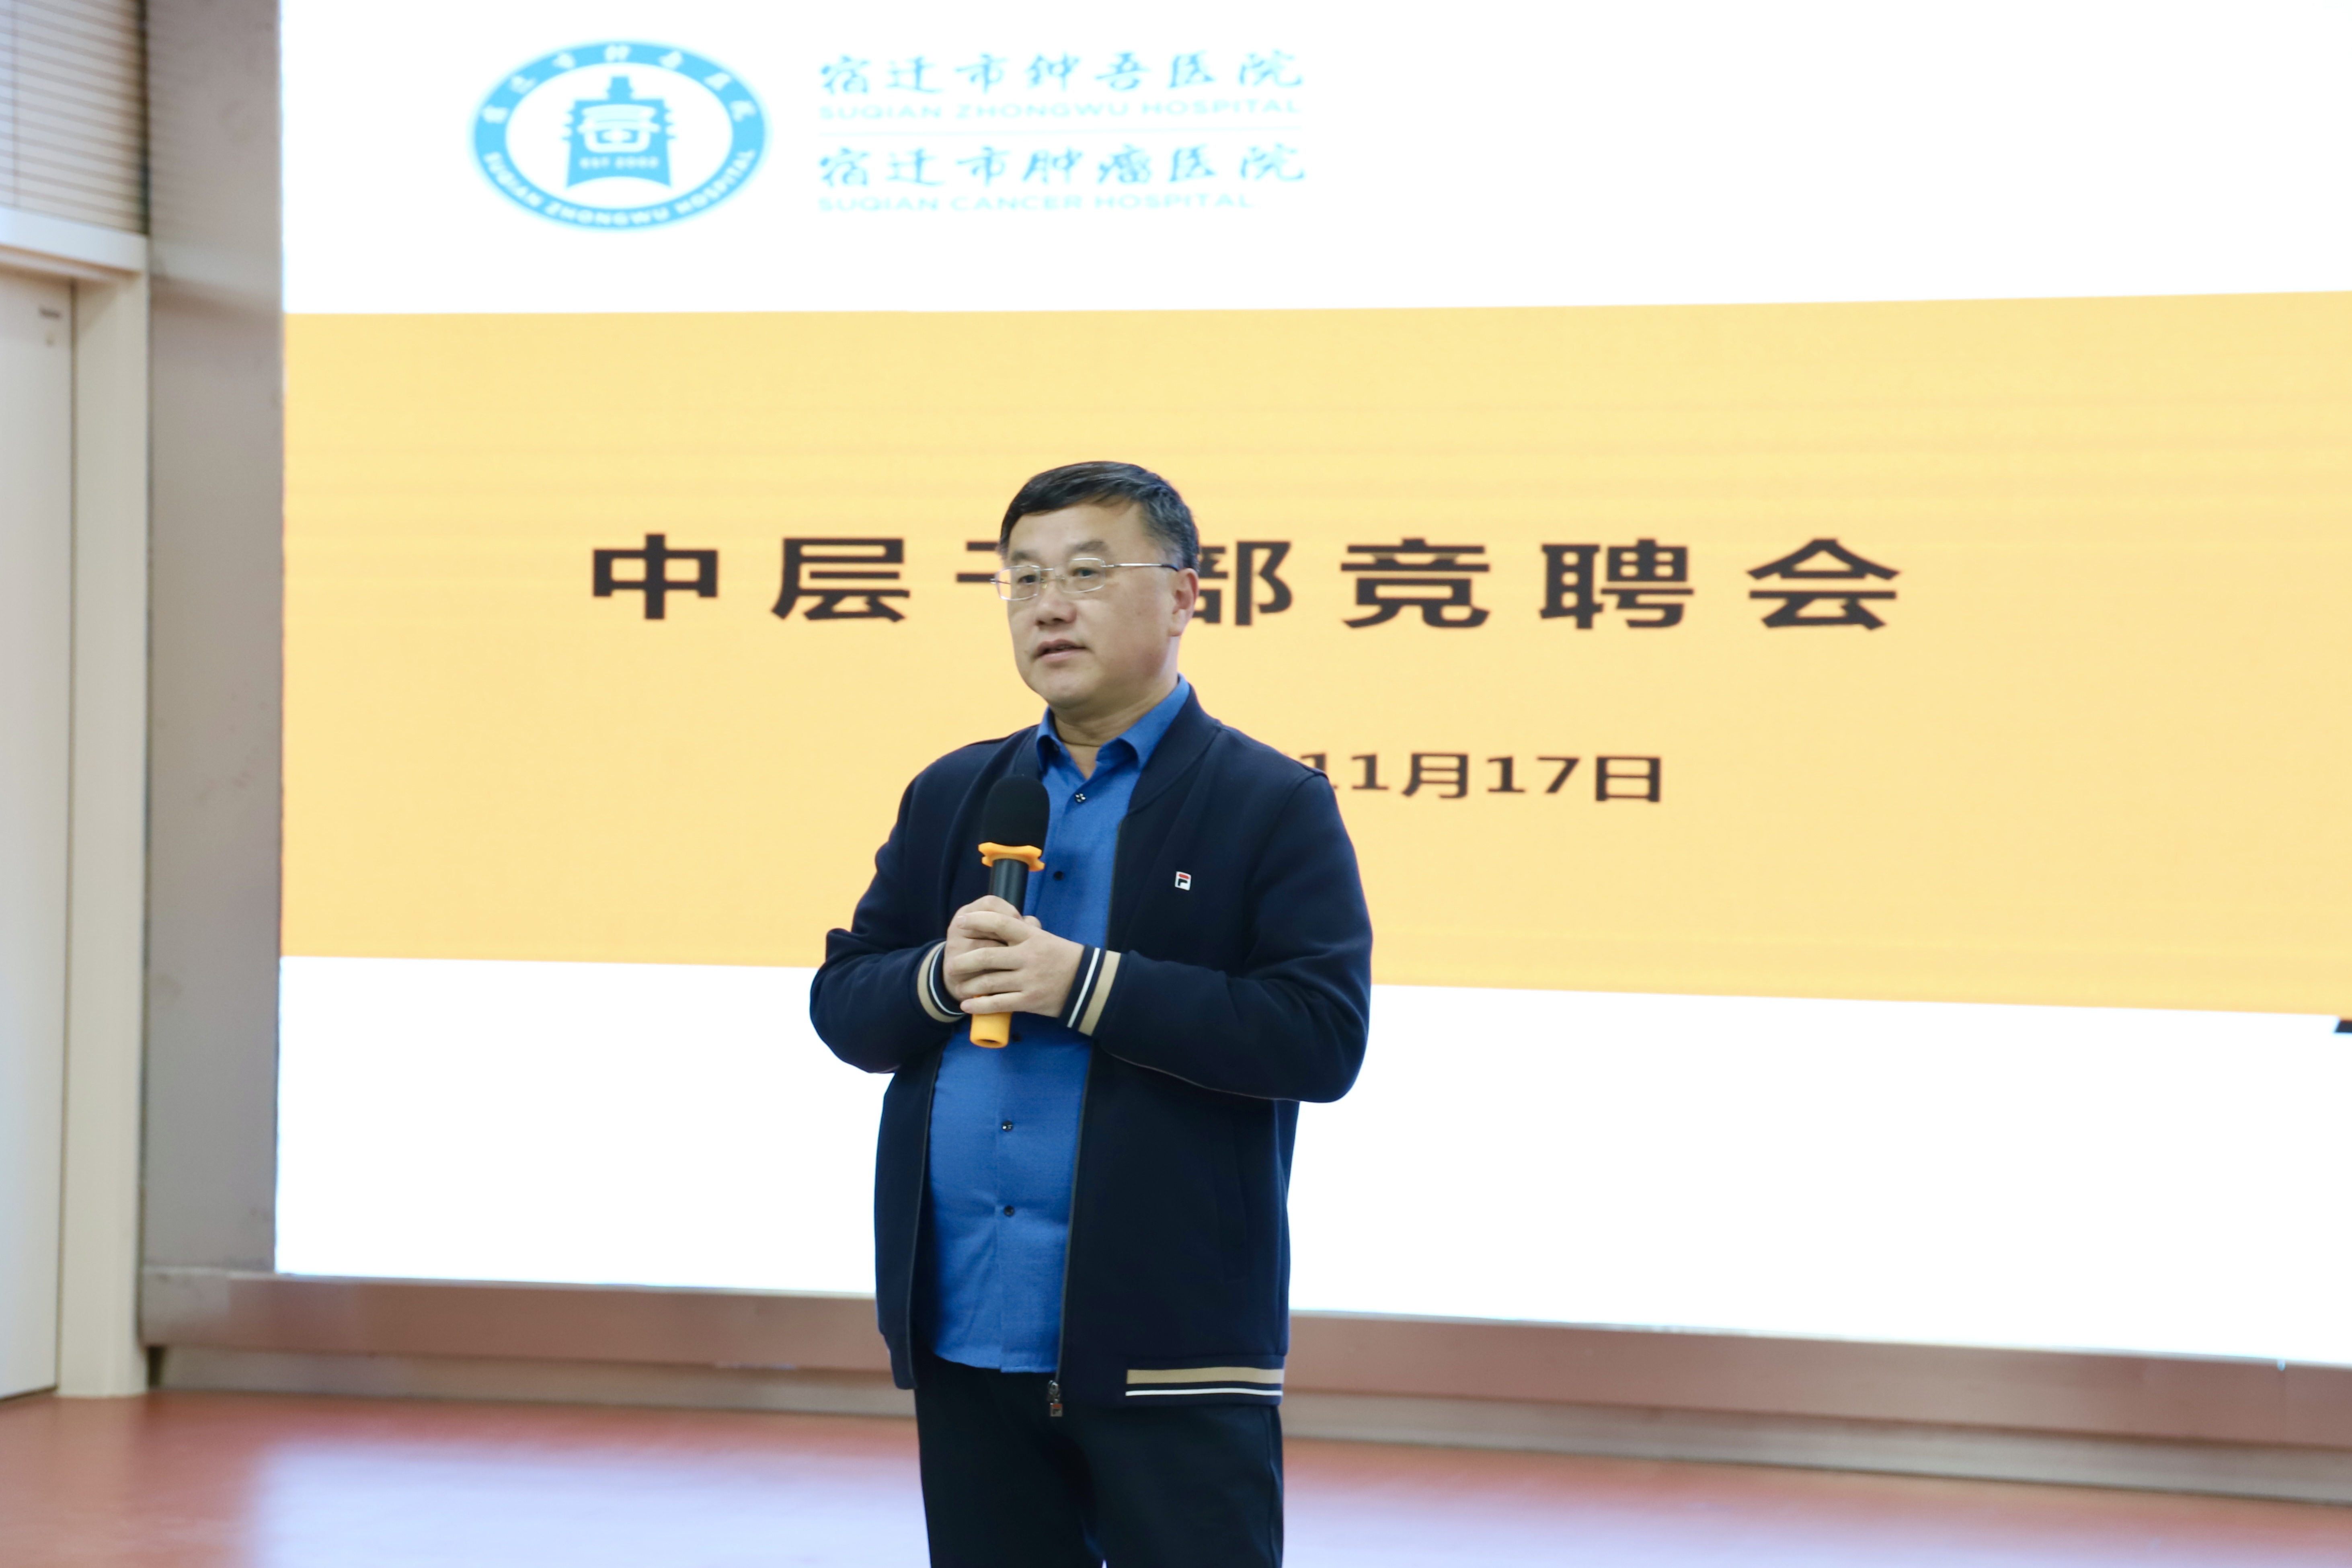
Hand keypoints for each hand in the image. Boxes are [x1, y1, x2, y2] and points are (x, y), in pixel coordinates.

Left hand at [943, 896, 1083, 1020]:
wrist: (1087, 983)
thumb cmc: (1063, 957)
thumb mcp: (1044, 937)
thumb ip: (1021, 932)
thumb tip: (992, 925)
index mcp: (1031, 936)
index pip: (999, 923)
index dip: (977, 921)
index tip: (960, 922)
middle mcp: (1028, 956)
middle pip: (987, 956)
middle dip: (964, 961)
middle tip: (951, 965)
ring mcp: (1028, 980)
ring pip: (988, 982)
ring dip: (968, 985)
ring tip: (957, 986)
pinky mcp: (1029, 1000)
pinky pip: (998, 1004)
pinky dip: (979, 1005)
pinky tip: (968, 1005)